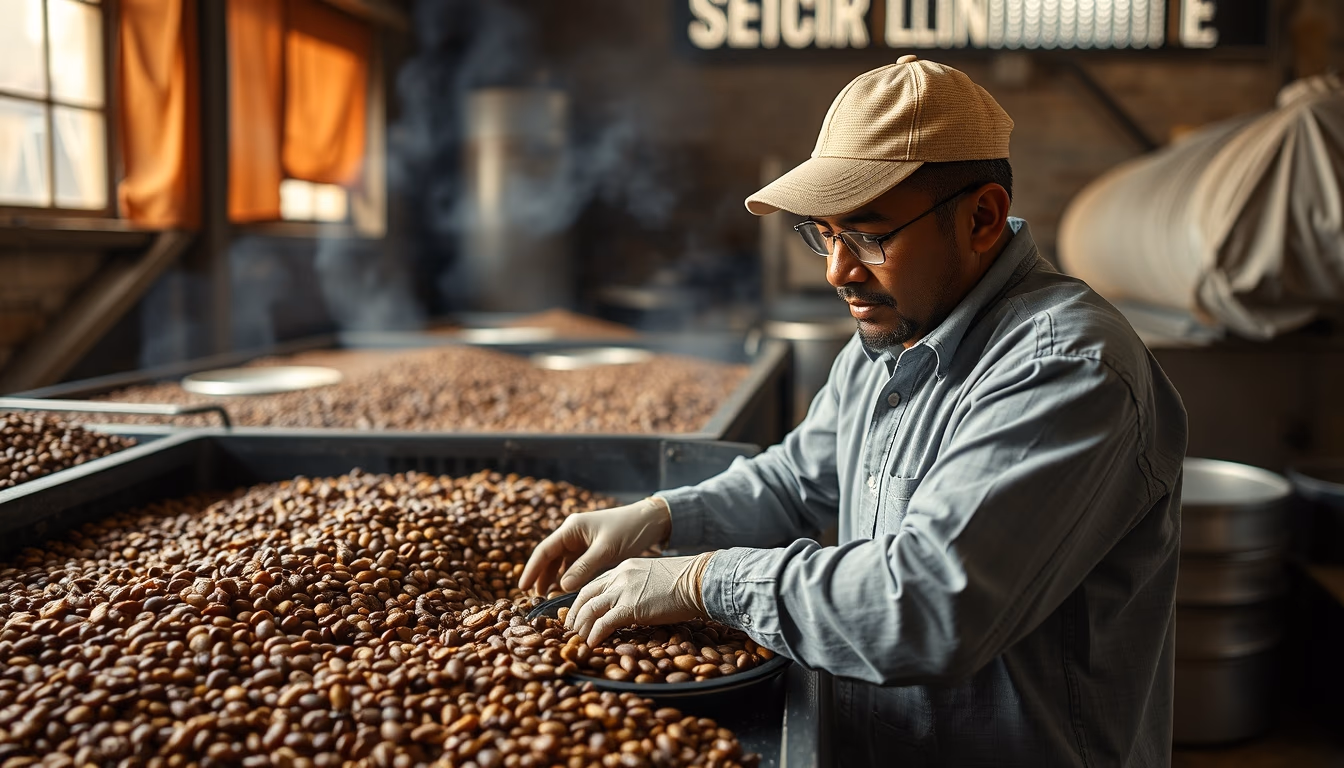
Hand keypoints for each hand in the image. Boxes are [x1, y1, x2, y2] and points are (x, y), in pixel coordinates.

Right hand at [518, 497, 670, 594]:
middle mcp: (573, 533)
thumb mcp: (606, 550)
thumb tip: (562, 586)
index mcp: (572, 528)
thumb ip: (584, 568)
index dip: (532, 569)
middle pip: (550, 557)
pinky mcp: (593, 548)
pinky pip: (575, 564)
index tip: (522, 588)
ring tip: (548, 596)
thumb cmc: (629, 531)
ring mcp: (583, 540)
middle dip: (541, 576)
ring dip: (554, 577)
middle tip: (534, 598)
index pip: (544, 550)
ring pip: (562, 562)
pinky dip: (570, 576)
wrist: (652, 521)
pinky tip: (569, 589)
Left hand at [566, 552, 714, 645]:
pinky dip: (595, 635)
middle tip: (571, 630)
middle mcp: (619, 576)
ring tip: (578, 641)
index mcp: (624, 568)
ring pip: (590, 609)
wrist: (699, 579)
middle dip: (576, 614)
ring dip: (581, 627)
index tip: (579, 614)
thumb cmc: (686, 582)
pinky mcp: (630, 606)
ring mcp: (623, 590)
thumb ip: (639, 587)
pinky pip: (604, 622)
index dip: (583, 601)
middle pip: (585, 595)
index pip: (595, 584)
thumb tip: (636, 603)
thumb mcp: (655, 578)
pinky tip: (592, 644)